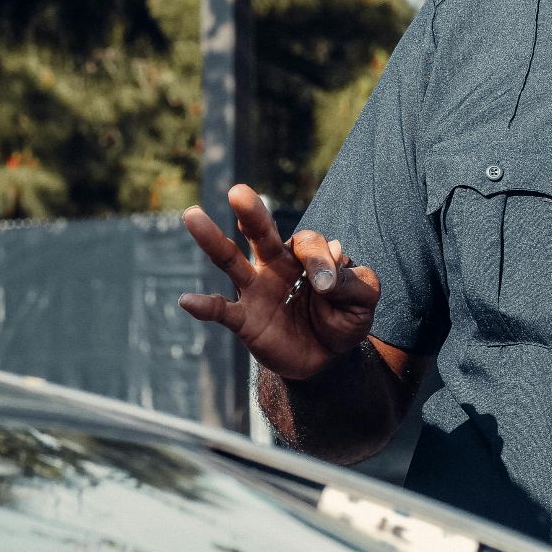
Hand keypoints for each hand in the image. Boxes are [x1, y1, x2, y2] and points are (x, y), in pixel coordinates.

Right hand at [177, 184, 380, 380]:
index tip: (328, 287)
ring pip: (230, 260)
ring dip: (212, 239)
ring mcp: (255, 291)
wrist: (328, 358)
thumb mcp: (364, 299)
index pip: (308, 243)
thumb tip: (332, 268)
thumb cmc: (344, 318)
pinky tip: (187, 300)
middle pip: (259, 233)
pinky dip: (204, 306)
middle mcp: (274, 265)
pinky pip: (221, 311)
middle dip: (251, 212)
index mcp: (304, 254)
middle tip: (238, 192)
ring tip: (193, 215)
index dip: (319, 261)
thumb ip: (356, 281)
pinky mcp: (245, 320)